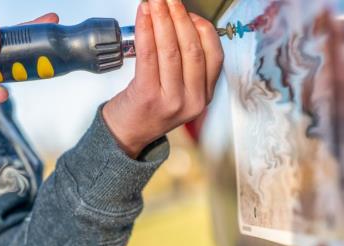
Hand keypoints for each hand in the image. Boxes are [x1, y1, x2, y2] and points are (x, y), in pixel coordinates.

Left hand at [102, 0, 223, 158]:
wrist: (128, 134)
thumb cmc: (151, 109)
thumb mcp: (180, 92)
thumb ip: (188, 66)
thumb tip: (183, 23)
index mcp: (204, 96)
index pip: (214, 55)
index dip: (203, 28)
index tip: (189, 12)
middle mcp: (193, 100)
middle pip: (193, 49)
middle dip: (181, 17)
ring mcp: (172, 100)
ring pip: (171, 50)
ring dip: (163, 19)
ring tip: (156, 1)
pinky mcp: (149, 96)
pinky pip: (149, 55)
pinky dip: (146, 30)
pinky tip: (144, 16)